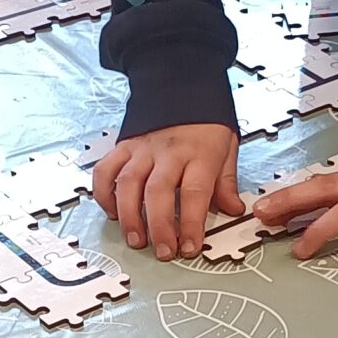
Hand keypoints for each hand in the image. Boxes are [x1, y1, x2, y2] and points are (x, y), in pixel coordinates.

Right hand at [92, 124, 243, 261]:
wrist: (182, 86)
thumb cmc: (206, 124)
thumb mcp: (227, 148)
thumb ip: (227, 182)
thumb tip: (233, 210)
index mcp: (199, 153)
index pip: (195, 192)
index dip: (191, 223)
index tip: (189, 247)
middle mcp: (168, 152)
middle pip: (158, 192)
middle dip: (159, 226)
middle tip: (162, 251)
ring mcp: (142, 149)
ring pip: (128, 183)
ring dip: (129, 215)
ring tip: (135, 239)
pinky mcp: (123, 146)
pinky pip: (106, 170)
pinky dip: (104, 193)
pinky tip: (112, 212)